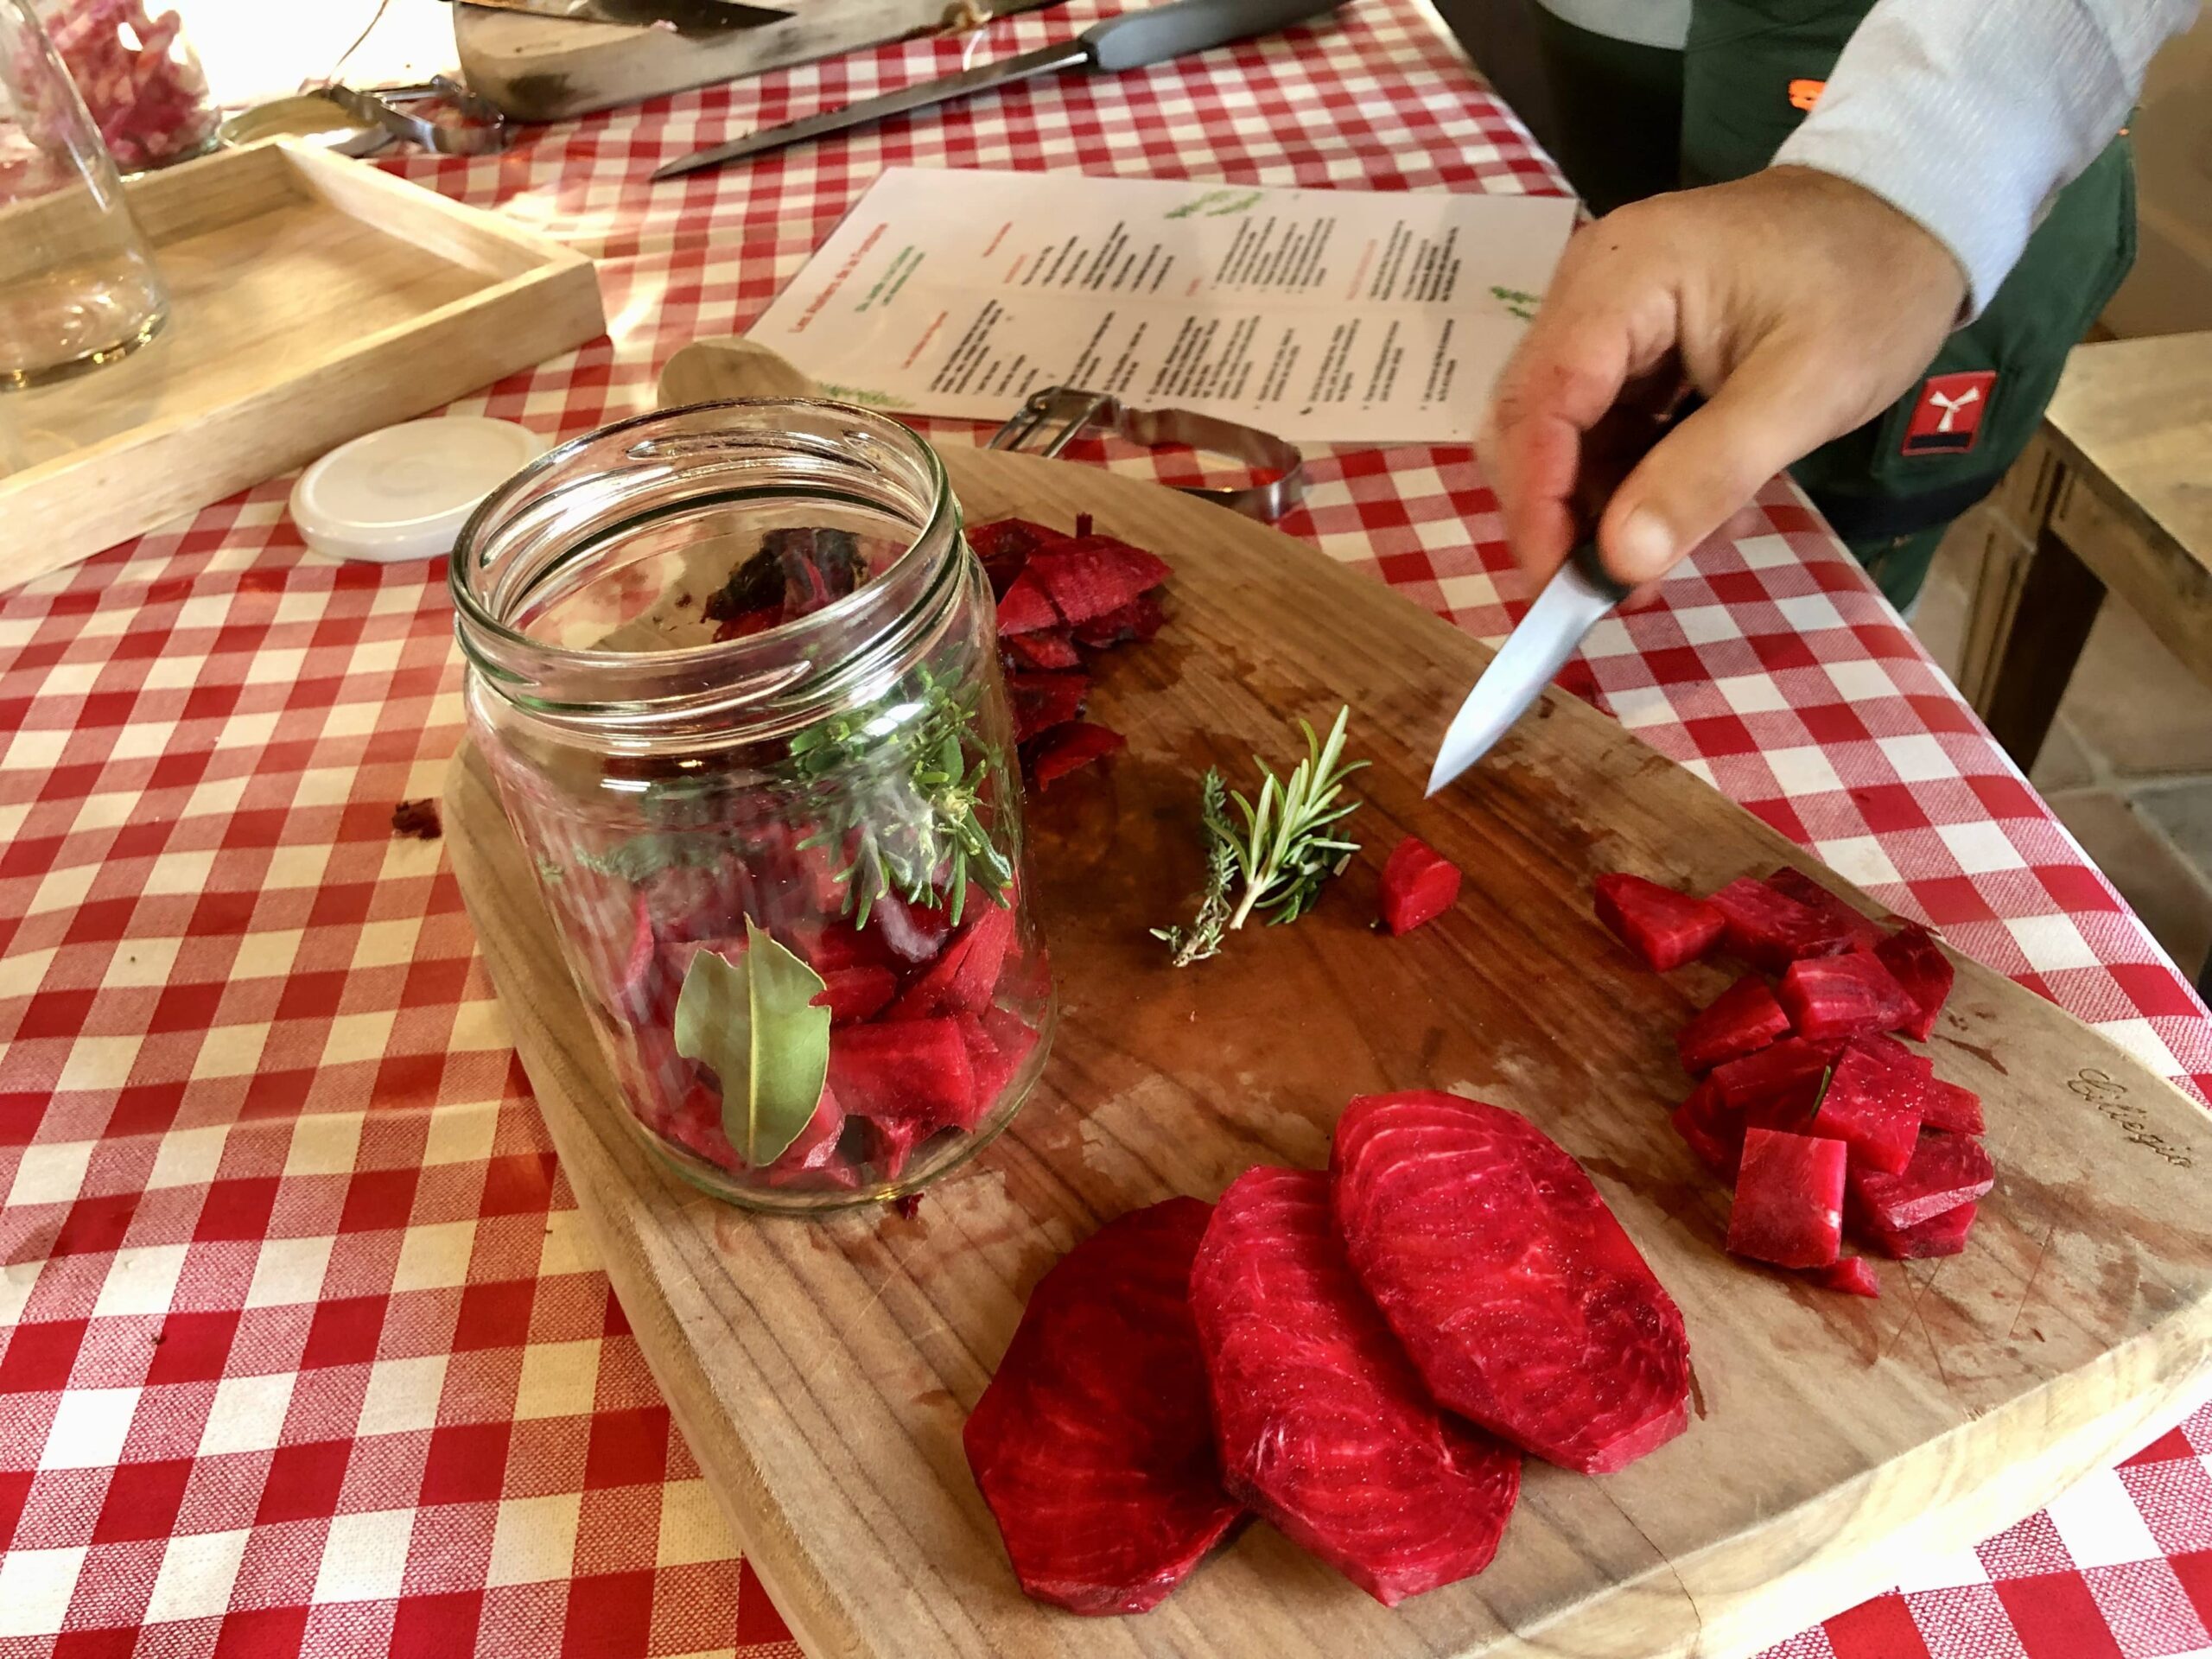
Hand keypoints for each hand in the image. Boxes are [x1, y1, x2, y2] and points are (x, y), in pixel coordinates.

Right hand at [1479, 166, 1967, 590]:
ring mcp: (1607, 316)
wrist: (1913, 215)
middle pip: (1533, 421)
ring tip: (1672, 561)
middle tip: (1613, 591)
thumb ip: (1709, 474)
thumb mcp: (1806, 389)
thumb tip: (1620, 562)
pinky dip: (1638, 482)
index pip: (1539, 401)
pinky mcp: (1631, 344)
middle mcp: (1590, 289)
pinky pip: (1606, 428)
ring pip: (1564, 436)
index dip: (1535, 501)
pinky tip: (1696, 513)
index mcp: (1622, 275)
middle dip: (1562, 514)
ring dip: (1605, 508)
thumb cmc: (1871, 286)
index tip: (1556, 587)